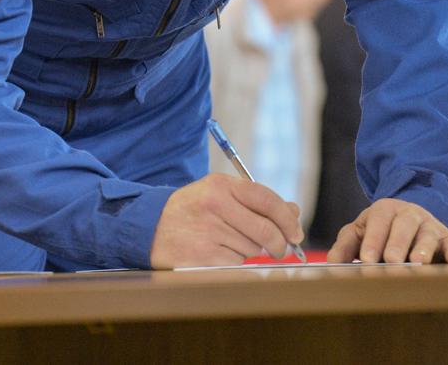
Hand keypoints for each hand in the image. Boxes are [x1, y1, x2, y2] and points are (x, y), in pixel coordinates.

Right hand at [150, 173, 303, 268]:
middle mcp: (215, 205)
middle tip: (280, 249)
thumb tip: (294, 212)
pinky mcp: (203, 256)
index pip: (268, 200)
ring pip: (252, 249)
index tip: (296, 233)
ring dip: (250, 251)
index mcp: (222, 185)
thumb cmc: (193, 210)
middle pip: (265, 230)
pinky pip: (236, 263)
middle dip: (279, 244)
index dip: (288, 219)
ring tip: (230, 242)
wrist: (150, 228)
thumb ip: (257, 201)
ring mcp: (208, 231)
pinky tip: (218, 253)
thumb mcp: (220, 194)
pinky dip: (234, 262)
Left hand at [328, 198, 447, 263]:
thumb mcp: (360, 231)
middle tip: (391, 262)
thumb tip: (331, 264)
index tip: (367, 259)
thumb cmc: (380, 230)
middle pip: (403, 226)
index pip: (378, 223)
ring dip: (423, 248)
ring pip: (428, 235)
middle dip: (396, 245)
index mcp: (384, 210)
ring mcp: (430, 225)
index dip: (373, 241)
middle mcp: (409, 214)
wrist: (411, 215)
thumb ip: (344, 246)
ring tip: (418, 263)